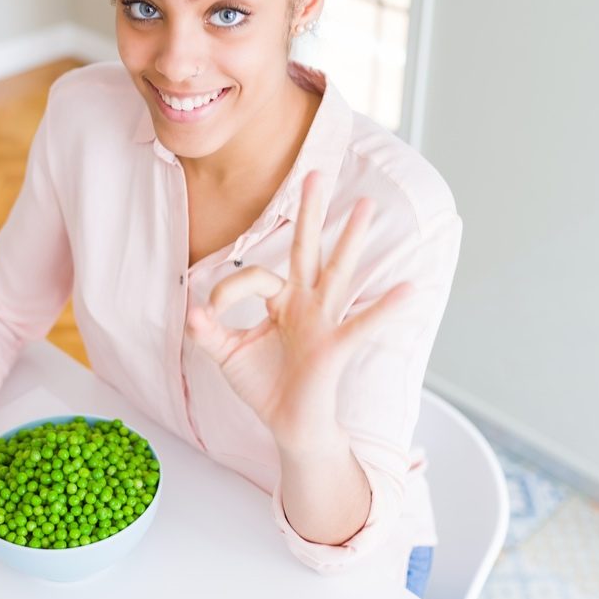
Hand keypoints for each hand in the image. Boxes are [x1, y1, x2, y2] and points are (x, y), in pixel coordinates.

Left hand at [185, 170, 413, 452]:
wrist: (288, 425)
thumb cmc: (263, 386)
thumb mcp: (226, 355)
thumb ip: (207, 332)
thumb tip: (189, 310)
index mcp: (281, 301)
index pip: (255, 275)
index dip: (227, 289)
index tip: (209, 313)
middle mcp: (305, 303)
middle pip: (307, 248)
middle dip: (310, 211)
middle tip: (316, 172)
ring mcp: (324, 321)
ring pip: (337, 271)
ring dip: (351, 237)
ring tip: (366, 205)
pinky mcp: (336, 345)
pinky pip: (362, 323)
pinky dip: (385, 308)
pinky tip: (408, 289)